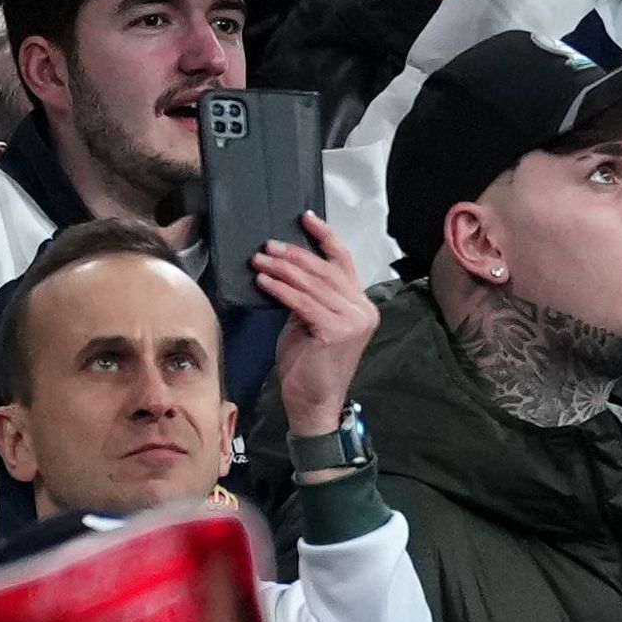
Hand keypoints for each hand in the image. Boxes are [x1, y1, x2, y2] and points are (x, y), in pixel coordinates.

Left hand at [261, 214, 378, 442]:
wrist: (314, 404)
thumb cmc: (309, 366)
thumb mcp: (312, 322)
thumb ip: (310, 297)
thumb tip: (287, 268)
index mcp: (361, 304)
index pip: (343, 262)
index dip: (325, 237)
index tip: (305, 217)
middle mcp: (363, 309)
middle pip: (326, 269)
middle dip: (294, 254)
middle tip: (267, 246)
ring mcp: (353, 320)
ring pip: (312, 284)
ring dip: (281, 270)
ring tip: (258, 261)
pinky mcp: (336, 331)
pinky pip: (303, 302)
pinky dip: (280, 289)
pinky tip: (263, 282)